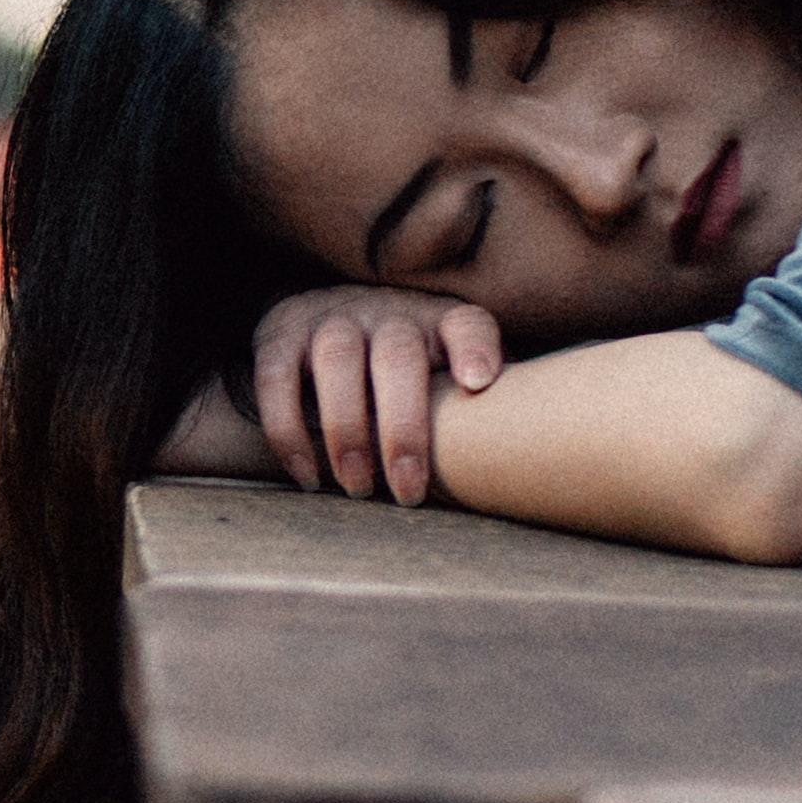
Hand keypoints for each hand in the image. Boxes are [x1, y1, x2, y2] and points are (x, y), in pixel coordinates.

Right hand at [245, 286, 505, 502]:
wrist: (323, 322)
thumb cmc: (404, 373)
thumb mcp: (444, 377)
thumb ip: (481, 408)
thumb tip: (525, 463)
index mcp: (438, 322)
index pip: (466, 324)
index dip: (475, 349)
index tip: (479, 382)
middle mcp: (387, 311)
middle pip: (399, 354)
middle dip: (403, 427)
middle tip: (408, 491)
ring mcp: (331, 317)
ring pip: (338, 358)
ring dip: (347, 428)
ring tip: (358, 487)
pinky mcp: (279, 334)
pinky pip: (277, 377)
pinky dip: (288, 429)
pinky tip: (308, 475)